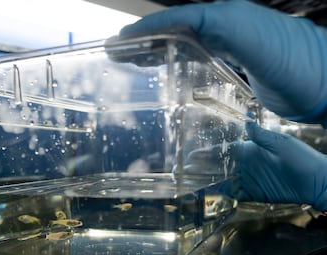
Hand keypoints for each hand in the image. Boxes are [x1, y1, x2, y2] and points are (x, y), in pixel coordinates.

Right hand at [120, 1, 326, 125]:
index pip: (181, 17)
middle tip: (117, 50)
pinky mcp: (235, 57)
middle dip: (145, 37)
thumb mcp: (266, 50)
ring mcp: (231, 40)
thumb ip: (231, 33)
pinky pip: (197, 51)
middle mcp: (228, 24)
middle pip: (177, 26)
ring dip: (156, 48)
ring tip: (131, 59)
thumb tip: (191, 23)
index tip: (123, 39)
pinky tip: (165, 68)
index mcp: (231, 19)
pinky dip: (176, 58)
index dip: (150, 26)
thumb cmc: (303, 71)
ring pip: (184, 39)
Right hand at [185, 122, 326, 210]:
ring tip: (191, 186)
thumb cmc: (301, 158)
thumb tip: (246, 122)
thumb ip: (261, 136)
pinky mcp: (254, 194)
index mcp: (250, 150)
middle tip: (185, 172)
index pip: (224, 150)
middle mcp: (246, 164)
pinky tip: (210, 198)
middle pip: (219, 166)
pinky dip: (222, 197)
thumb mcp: (281, 143)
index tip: (192, 155)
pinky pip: (234, 195)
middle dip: (202, 169)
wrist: (317, 181)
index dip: (207, 152)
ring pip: (223, 181)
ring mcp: (249, 180)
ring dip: (208, 183)